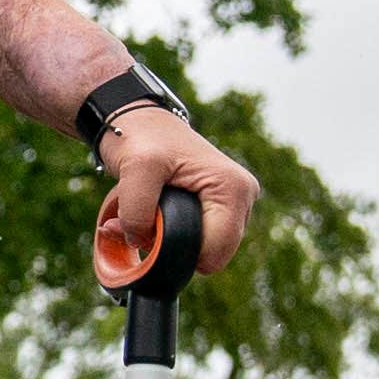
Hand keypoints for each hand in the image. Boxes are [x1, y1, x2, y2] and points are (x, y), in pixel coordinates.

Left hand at [95, 108, 255, 286]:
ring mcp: (234, 205)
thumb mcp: (136, 168)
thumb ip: (136, 211)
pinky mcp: (220, 209)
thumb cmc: (142, 137)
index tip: (148, 227)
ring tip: (150, 209)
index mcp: (234, 189)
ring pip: (201, 250)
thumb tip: (141, 243)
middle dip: (173, 246)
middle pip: (211, 256)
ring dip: (168, 239)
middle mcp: (243, 198)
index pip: (215, 254)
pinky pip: (196, 239)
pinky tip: (156, 211)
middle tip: (145, 216)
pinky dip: (169, 233)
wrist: (139, 122)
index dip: (177, 252)